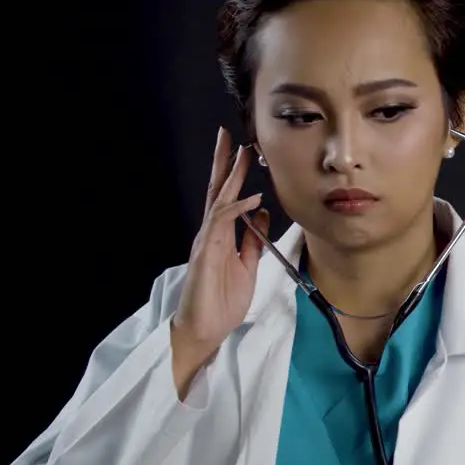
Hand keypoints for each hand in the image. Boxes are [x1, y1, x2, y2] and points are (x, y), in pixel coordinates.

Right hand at [172, 127, 269, 360]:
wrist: (205, 330)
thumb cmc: (221, 301)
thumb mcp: (247, 266)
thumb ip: (252, 241)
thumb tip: (260, 214)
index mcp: (221, 235)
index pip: (226, 196)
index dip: (234, 173)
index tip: (243, 149)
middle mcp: (211, 233)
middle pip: (216, 190)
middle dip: (224, 162)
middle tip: (228, 134)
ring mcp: (206, 240)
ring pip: (218, 200)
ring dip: (230, 176)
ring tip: (241, 153)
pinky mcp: (206, 253)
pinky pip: (220, 224)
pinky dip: (235, 209)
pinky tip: (250, 198)